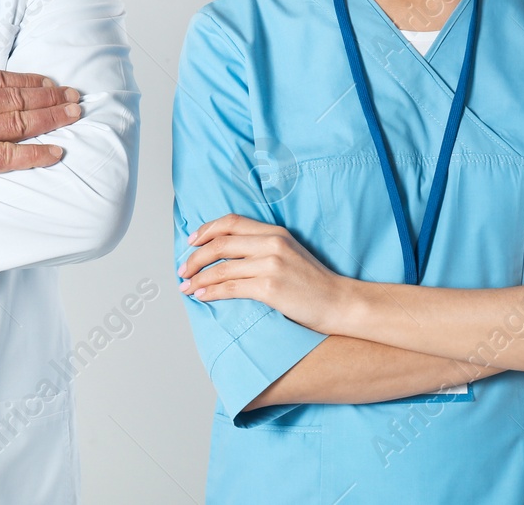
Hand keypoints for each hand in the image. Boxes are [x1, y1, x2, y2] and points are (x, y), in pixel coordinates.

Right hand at [0, 68, 81, 207]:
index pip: (3, 79)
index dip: (31, 81)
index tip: (50, 83)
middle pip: (19, 98)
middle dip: (52, 97)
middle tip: (75, 97)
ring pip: (21, 123)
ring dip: (53, 118)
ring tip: (74, 115)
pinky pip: (11, 157)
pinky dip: (37, 154)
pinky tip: (56, 151)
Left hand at [177, 214, 343, 334]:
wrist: (340, 302)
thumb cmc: (314, 282)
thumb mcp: (290, 253)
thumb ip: (263, 247)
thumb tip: (228, 254)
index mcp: (275, 232)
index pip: (231, 222)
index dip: (206, 230)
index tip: (191, 241)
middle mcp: (271, 244)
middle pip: (221, 243)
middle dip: (195, 257)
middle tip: (183, 269)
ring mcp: (271, 265)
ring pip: (221, 267)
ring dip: (198, 277)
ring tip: (186, 286)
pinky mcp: (270, 287)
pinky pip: (230, 287)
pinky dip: (211, 291)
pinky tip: (202, 296)